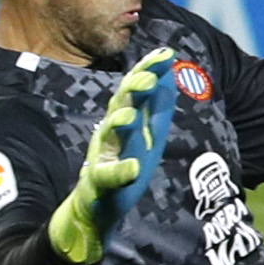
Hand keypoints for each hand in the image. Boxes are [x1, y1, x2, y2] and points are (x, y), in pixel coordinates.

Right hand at [49, 46, 177, 264]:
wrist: (94, 210)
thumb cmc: (122, 166)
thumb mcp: (145, 135)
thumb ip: (157, 105)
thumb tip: (169, 70)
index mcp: (125, 122)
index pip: (135, 90)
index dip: (147, 71)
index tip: (165, 54)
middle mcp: (110, 135)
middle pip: (120, 105)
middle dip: (133, 90)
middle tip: (149, 77)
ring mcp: (102, 158)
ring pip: (108, 137)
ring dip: (119, 124)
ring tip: (132, 116)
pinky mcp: (97, 185)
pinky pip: (107, 177)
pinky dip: (120, 173)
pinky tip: (132, 169)